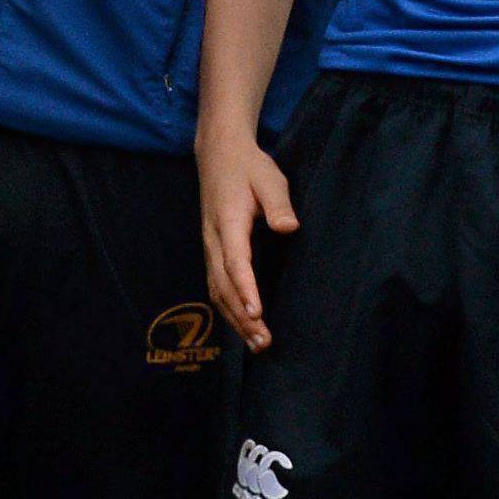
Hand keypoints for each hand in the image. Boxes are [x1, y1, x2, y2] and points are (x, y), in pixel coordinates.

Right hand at [198, 130, 298, 350]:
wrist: (219, 154)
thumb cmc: (249, 168)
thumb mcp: (270, 178)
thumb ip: (279, 203)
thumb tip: (289, 228)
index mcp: (228, 221)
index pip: (234, 260)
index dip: (244, 288)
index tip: (256, 312)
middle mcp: (213, 239)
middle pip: (223, 284)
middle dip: (241, 316)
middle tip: (263, 341)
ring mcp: (209, 247)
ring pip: (217, 290)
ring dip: (234, 319)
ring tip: (257, 344)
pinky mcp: (212, 251)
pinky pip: (216, 286)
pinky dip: (227, 310)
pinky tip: (242, 326)